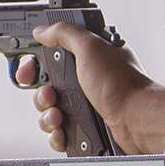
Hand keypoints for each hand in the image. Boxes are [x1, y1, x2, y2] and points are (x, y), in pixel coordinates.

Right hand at [17, 23, 158, 153]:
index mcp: (86, 60)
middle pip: (45, 89)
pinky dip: (57, 135)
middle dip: (41, 95)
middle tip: (50, 97)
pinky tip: (63, 132)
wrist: (137, 120)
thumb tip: (43, 30)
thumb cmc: (121, 85)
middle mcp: (85, 83)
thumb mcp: (90, 47)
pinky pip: (59, 134)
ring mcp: (85, 108)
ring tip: (59, 117)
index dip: (33, 66)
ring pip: (48, 113)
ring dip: (47, 117)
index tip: (27, 73)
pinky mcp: (85, 130)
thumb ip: (65, 34)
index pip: (49, 60)